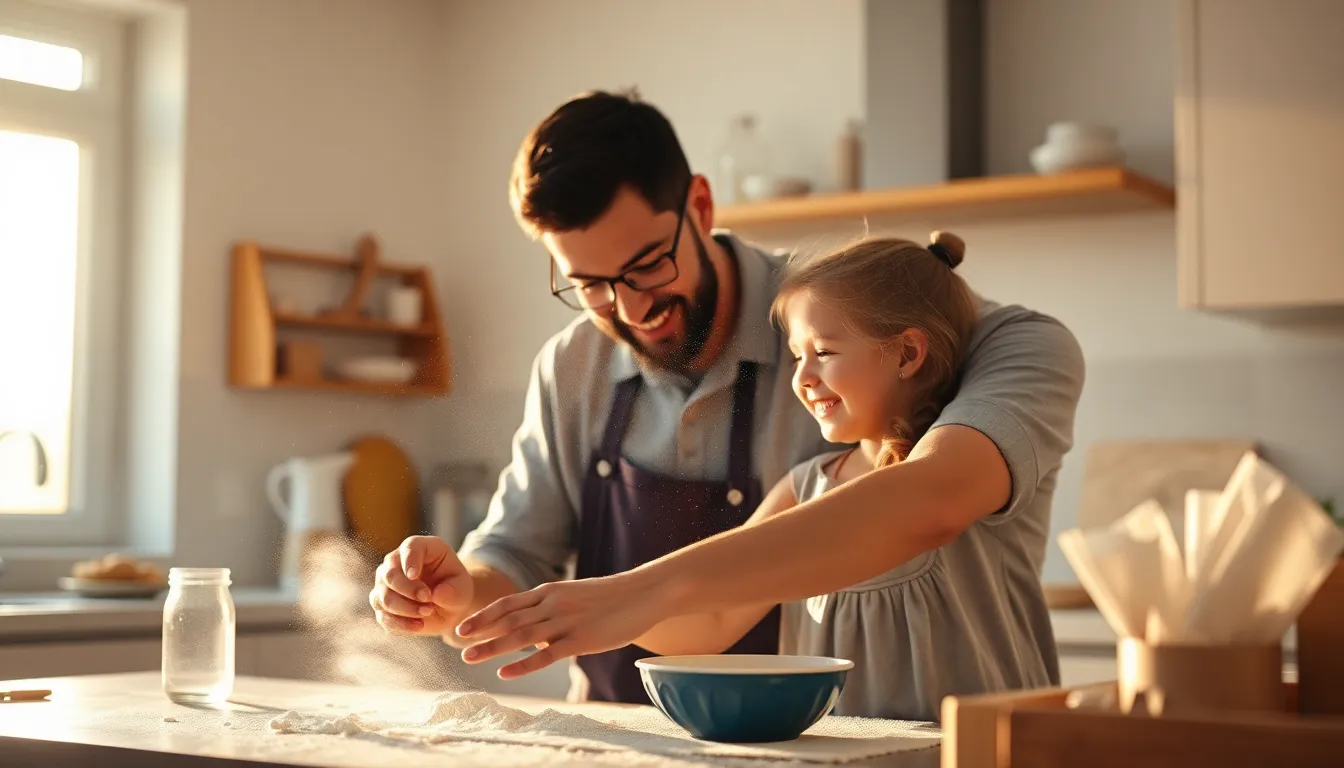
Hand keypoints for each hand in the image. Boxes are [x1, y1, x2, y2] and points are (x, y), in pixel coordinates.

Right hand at [368, 535, 473, 635]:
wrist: (448, 606)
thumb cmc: (455, 589)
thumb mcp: (462, 589)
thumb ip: (453, 591)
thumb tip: (436, 595)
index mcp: (421, 548)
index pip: (410, 547)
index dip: (409, 560)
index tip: (413, 574)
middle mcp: (396, 562)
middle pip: (390, 574)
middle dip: (408, 590)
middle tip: (428, 601)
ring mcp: (385, 583)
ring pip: (383, 597)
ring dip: (405, 609)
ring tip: (427, 612)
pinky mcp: (382, 605)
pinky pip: (383, 616)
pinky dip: (400, 624)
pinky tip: (418, 625)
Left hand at [455, 574, 665, 678]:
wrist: (643, 592)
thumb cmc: (610, 597)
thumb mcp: (574, 596)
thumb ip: (550, 610)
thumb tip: (531, 629)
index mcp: (549, 592)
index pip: (507, 604)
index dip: (483, 616)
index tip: (462, 628)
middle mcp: (552, 604)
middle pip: (507, 619)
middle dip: (480, 632)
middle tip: (457, 645)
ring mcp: (565, 621)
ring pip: (521, 636)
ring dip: (492, 647)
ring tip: (470, 658)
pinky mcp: (581, 640)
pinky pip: (547, 654)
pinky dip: (523, 665)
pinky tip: (505, 673)